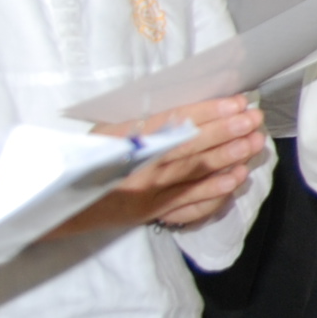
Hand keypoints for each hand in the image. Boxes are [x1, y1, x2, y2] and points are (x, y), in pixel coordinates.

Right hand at [85, 95, 267, 232]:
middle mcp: (138, 169)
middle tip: (253, 119)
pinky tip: (235, 179)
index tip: (235, 102)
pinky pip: (189, 207)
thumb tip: (191, 108)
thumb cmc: (89, 160)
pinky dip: (215, 193)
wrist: (64, 202)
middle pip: (190, 149)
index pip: (172, 123)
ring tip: (253, 143)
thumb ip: (145, 121)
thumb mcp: (109, 131)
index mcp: (125, 141)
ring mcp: (148, 195)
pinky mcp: (154, 214)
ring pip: (194, 176)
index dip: (207, 112)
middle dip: (226, 132)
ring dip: (228, 158)